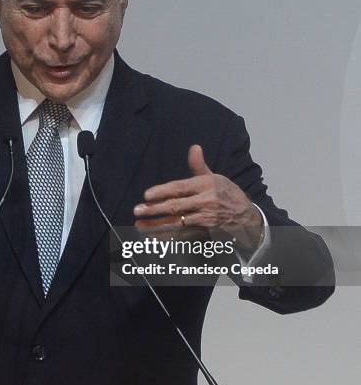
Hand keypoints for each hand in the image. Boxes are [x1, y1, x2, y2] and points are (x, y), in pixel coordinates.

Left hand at [133, 145, 262, 248]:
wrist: (246, 215)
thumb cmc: (226, 193)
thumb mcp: (214, 177)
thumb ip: (199, 165)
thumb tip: (194, 147)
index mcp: (206, 185)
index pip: (180, 188)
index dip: (162, 191)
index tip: (147, 195)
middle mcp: (206, 201)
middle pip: (176, 206)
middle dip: (154, 209)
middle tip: (137, 211)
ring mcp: (205, 218)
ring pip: (177, 223)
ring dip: (157, 225)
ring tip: (140, 226)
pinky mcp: (205, 230)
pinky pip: (183, 234)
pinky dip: (168, 236)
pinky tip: (154, 237)